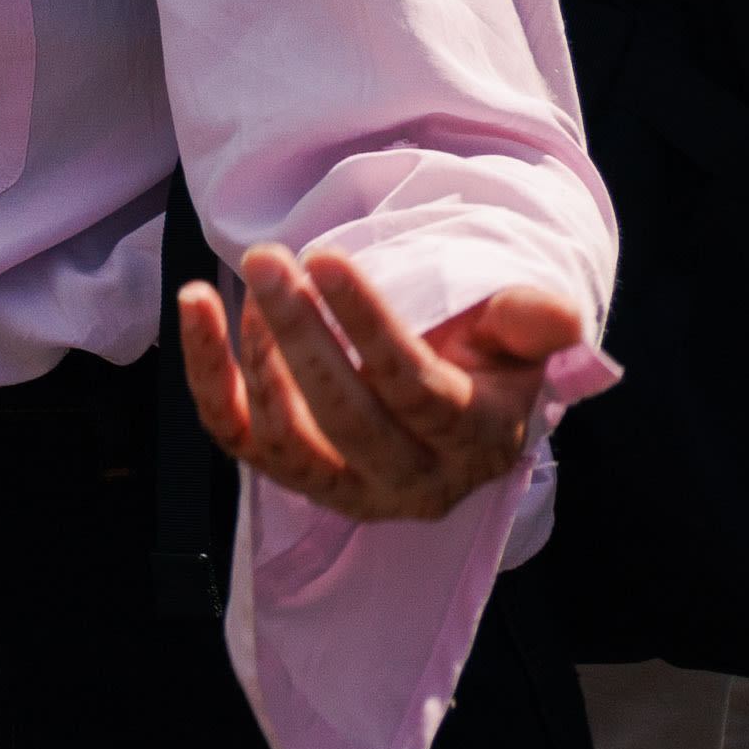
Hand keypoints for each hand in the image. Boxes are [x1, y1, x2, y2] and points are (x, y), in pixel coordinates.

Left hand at [178, 244, 593, 524]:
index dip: (366, 325)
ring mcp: (345, 490)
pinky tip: (194, 304)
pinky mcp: (288, 475)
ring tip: (253, 277)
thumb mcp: (515, 339)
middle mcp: (411, 484)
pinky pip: (234, 432)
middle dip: (299, 333)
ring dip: (255, 351)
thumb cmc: (480, 360)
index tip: (325, 258)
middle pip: (346, 418)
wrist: (444, 403)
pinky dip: (204, 370)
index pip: (415, 389)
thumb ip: (530, 323)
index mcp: (475, 444)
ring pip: (286, 434)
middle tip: (266, 260)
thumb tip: (553, 313)